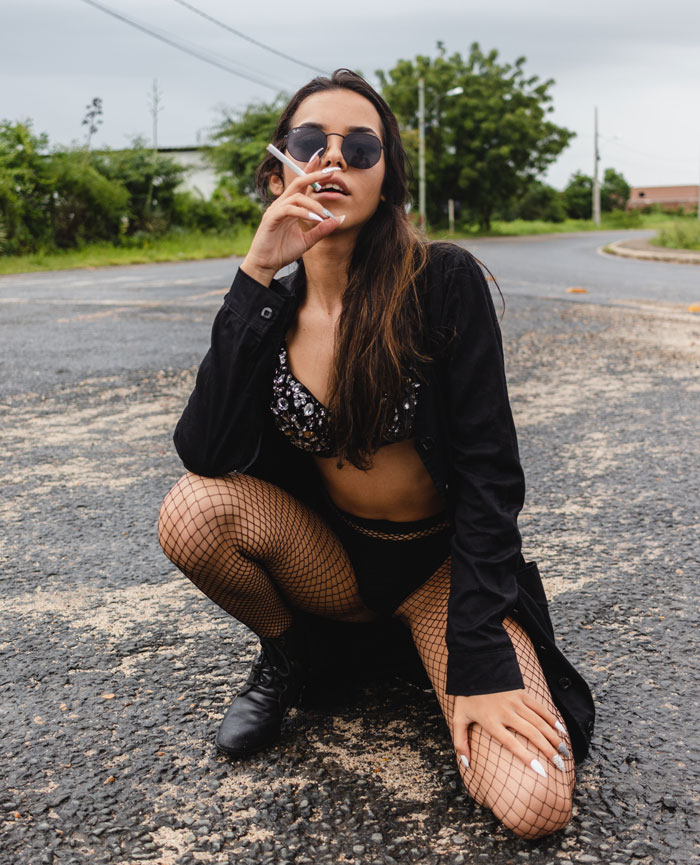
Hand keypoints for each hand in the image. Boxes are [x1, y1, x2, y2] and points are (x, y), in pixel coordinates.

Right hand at [240, 153, 342, 284]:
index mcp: (290, 206)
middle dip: (314, 176)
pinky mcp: (271, 218)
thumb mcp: (307, 241)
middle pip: (298, 183)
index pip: (302, 185)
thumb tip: (339, 219)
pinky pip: (288, 209)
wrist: (266, 265)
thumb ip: (321, 230)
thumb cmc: (283, 251)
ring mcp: (275, 210)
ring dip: (313, 204)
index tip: (321, 159)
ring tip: (323, 214)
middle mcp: (282, 204)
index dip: (311, 171)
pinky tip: (313, 219)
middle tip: (330, 173)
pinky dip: (302, 213)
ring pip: (296, 197)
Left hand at [453, 690, 568, 777]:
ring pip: (539, 722)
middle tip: (560, 766)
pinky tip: (561, 731)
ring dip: (554, 738)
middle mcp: (506, 712)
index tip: (541, 771)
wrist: (474, 667)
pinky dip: (551, 719)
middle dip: (549, 751)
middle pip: (532, 733)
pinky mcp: (521, 693)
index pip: (511, 743)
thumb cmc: (466, 696)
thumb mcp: (458, 718)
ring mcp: (515, 701)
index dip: (527, 757)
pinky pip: (540, 708)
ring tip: (564, 753)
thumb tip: (466, 764)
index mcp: (491, 720)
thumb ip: (460, 742)